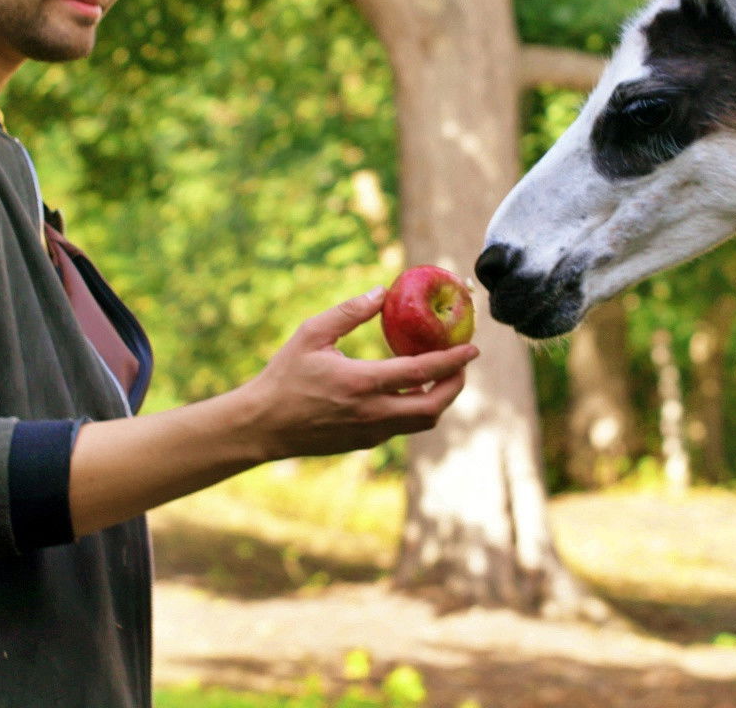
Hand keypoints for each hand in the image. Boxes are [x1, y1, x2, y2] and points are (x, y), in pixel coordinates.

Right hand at [236, 287, 478, 459]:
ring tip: (440, 375)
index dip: (452, 361)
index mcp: (361, 383)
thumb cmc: (284, 375)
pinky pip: (402, 427)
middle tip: (462, 364)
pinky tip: (409, 390)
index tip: (473, 348)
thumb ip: (348, 312)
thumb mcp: (311, 334)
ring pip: (422, 422)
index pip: (421, 374)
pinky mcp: (365, 443)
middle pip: (434, 407)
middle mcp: (372, 413)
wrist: (262, 425)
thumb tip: (382, 292)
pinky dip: (416, 409)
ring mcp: (370, 433)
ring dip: (439, 400)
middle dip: (456, 385)